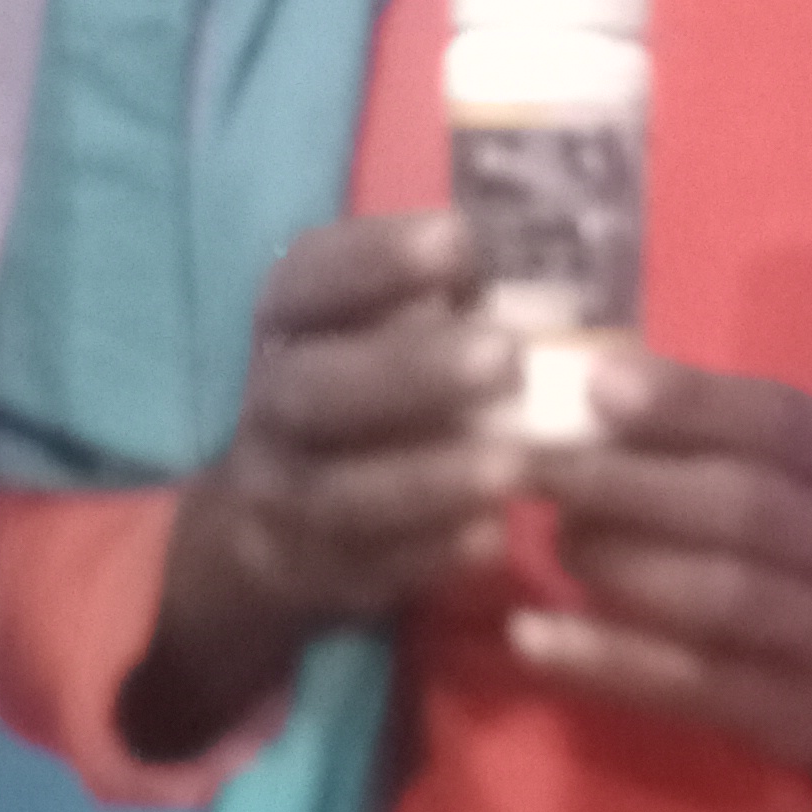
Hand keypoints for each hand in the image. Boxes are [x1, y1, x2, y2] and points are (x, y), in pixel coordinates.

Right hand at [121, 214, 519, 760]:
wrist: (270, 526)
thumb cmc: (367, 394)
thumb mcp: (381, 332)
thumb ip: (444, 304)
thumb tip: (541, 289)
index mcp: (291, 324)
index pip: (310, 279)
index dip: (375, 260)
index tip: (456, 240)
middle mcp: (276, 404)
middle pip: (317, 388)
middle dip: (408, 370)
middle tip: (504, 358)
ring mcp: (289, 495)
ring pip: (341, 491)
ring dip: (428, 477)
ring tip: (512, 465)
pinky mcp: (319, 571)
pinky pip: (370, 568)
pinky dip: (432, 554)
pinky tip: (492, 536)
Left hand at [521, 355, 811, 811]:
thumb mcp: (797, 477)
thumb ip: (711, 433)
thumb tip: (585, 384)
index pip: (778, 421)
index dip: (689, 402)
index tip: (598, 386)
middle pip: (744, 508)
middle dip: (627, 484)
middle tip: (533, 470)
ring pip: (722, 597)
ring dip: (621, 564)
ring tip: (556, 542)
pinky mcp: (796, 716)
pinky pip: (692, 685)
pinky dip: (606, 660)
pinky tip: (536, 637)